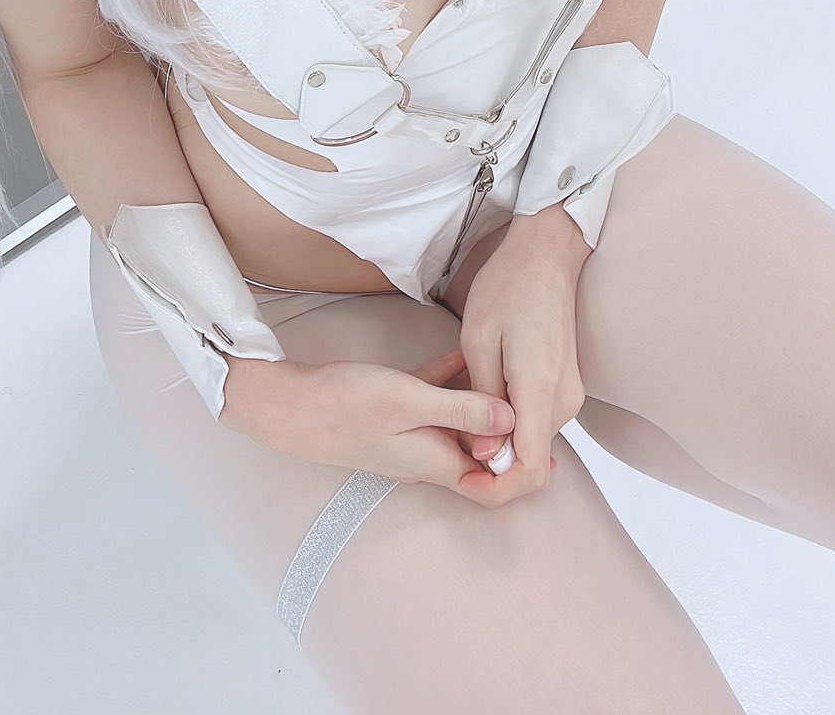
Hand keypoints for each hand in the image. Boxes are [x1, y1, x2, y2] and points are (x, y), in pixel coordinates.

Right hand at [220, 348, 524, 500]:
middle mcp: (430, 457)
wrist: (291, 407)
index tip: (543, 426)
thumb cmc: (346, 405)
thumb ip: (463, 408)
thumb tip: (515, 418)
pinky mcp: (396, 415)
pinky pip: (435, 401)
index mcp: (439, 462)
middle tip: (532, 386)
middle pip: (485, 450)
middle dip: (511, 424)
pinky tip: (463, 352)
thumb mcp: (409, 401)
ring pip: (461, 422)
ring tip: (508, 365)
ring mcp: (413, 437)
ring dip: (483, 398)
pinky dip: (452, 382)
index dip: (525, 464)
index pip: (497, 482)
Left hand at [454, 212, 588, 503]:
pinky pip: (539, 420)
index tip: (466, 482)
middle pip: (532, 460)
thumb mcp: (477, 340)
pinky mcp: (567, 386)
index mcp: (539, 388)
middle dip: (492, 465)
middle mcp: (563, 399)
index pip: (531, 468)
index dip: (497, 489)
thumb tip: (484, 455)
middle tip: (450, 443)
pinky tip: (483, 398)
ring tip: (461, 412)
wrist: (547, 254)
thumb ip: (480, 402)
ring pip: (534, 441)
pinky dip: (512, 423)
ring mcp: (570, 393)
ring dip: (500, 440)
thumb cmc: (507, 287)